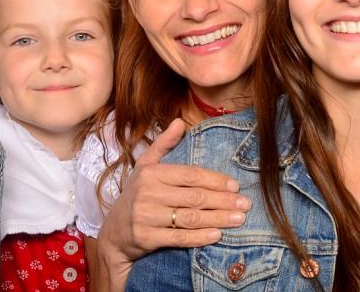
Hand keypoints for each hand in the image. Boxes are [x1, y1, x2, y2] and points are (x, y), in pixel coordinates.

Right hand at [96, 118, 250, 286]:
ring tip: (238, 219)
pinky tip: (218, 235)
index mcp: (151, 173)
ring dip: (218, 219)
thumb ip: (164, 144)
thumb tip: (181, 121)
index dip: (215, 180)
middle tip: (245, 204)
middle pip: (194, 197)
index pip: (190, 175)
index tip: (235, 185)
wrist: (114, 233)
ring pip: (190, 218)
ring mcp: (146, 216)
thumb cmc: (136, 195)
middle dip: (223, 200)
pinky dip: (200, 237)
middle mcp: (147, 193)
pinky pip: (179, 237)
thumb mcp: (145, 166)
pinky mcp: (147, 238)